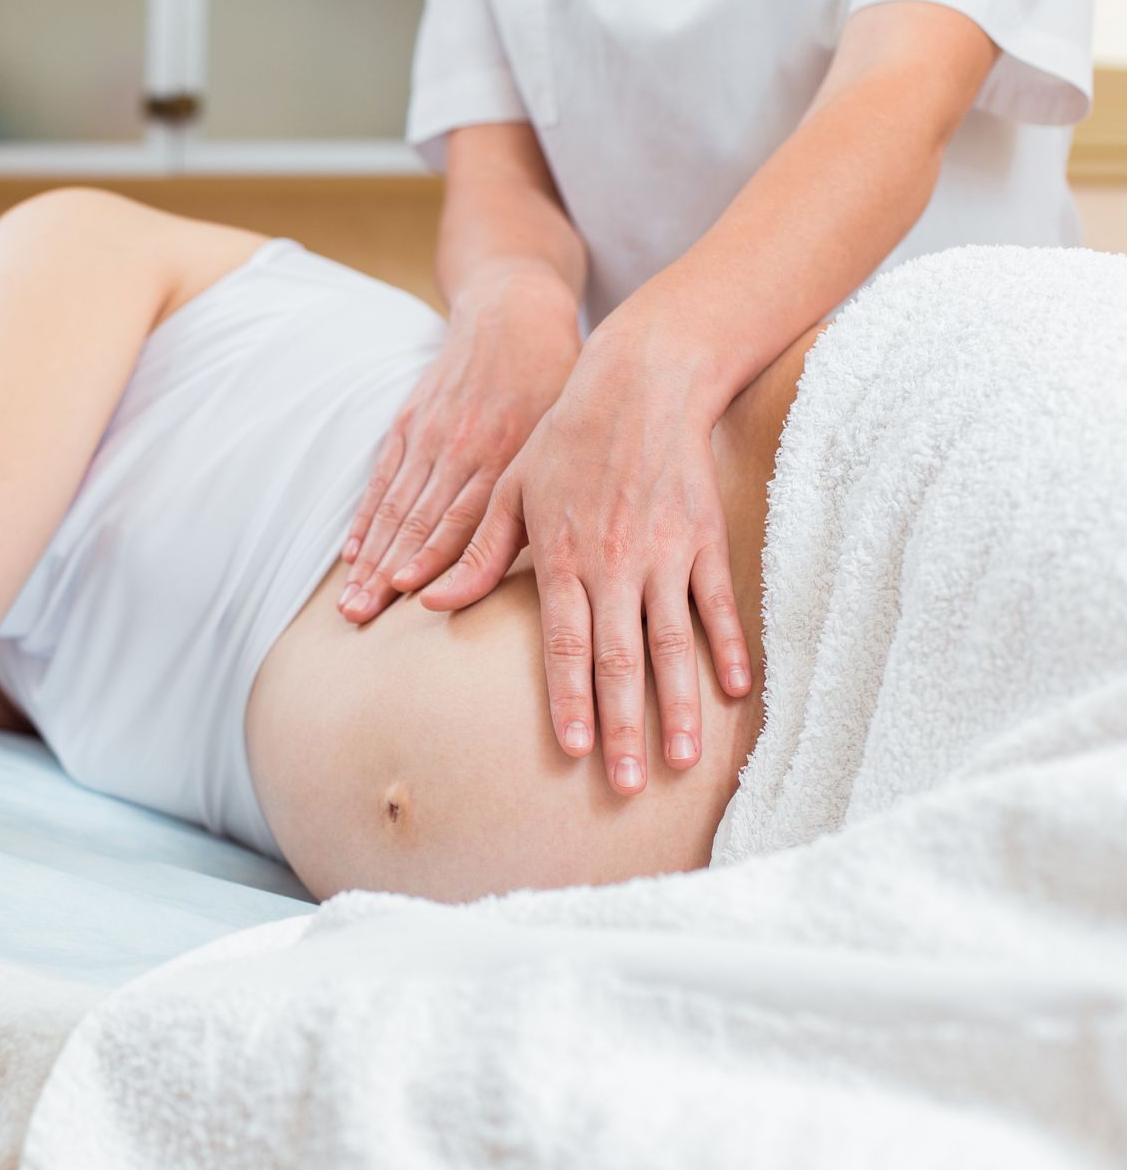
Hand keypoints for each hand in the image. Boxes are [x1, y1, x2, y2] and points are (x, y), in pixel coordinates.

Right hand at [339, 267, 579, 623]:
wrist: (513, 312)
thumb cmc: (553, 382)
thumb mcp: (560, 433)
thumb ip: (546, 495)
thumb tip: (556, 566)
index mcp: (500, 453)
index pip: (459, 514)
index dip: (430, 555)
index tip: (404, 592)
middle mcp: (458, 447)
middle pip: (415, 521)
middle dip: (383, 573)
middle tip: (358, 617)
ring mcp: (427, 435)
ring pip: (392, 506)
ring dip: (368, 557)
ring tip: (349, 600)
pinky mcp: (407, 424)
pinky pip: (382, 479)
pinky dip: (364, 519)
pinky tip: (350, 553)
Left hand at [419, 337, 752, 794]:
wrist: (641, 385)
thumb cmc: (564, 440)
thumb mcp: (508, 491)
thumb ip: (476, 554)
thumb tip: (431, 603)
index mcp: (563, 558)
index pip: (566, 644)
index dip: (570, 701)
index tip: (574, 751)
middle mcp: (616, 563)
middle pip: (621, 659)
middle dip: (625, 726)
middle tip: (630, 785)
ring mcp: (667, 554)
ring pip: (675, 643)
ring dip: (680, 704)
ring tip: (683, 760)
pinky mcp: (705, 540)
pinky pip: (718, 605)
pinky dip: (730, 648)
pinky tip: (738, 693)